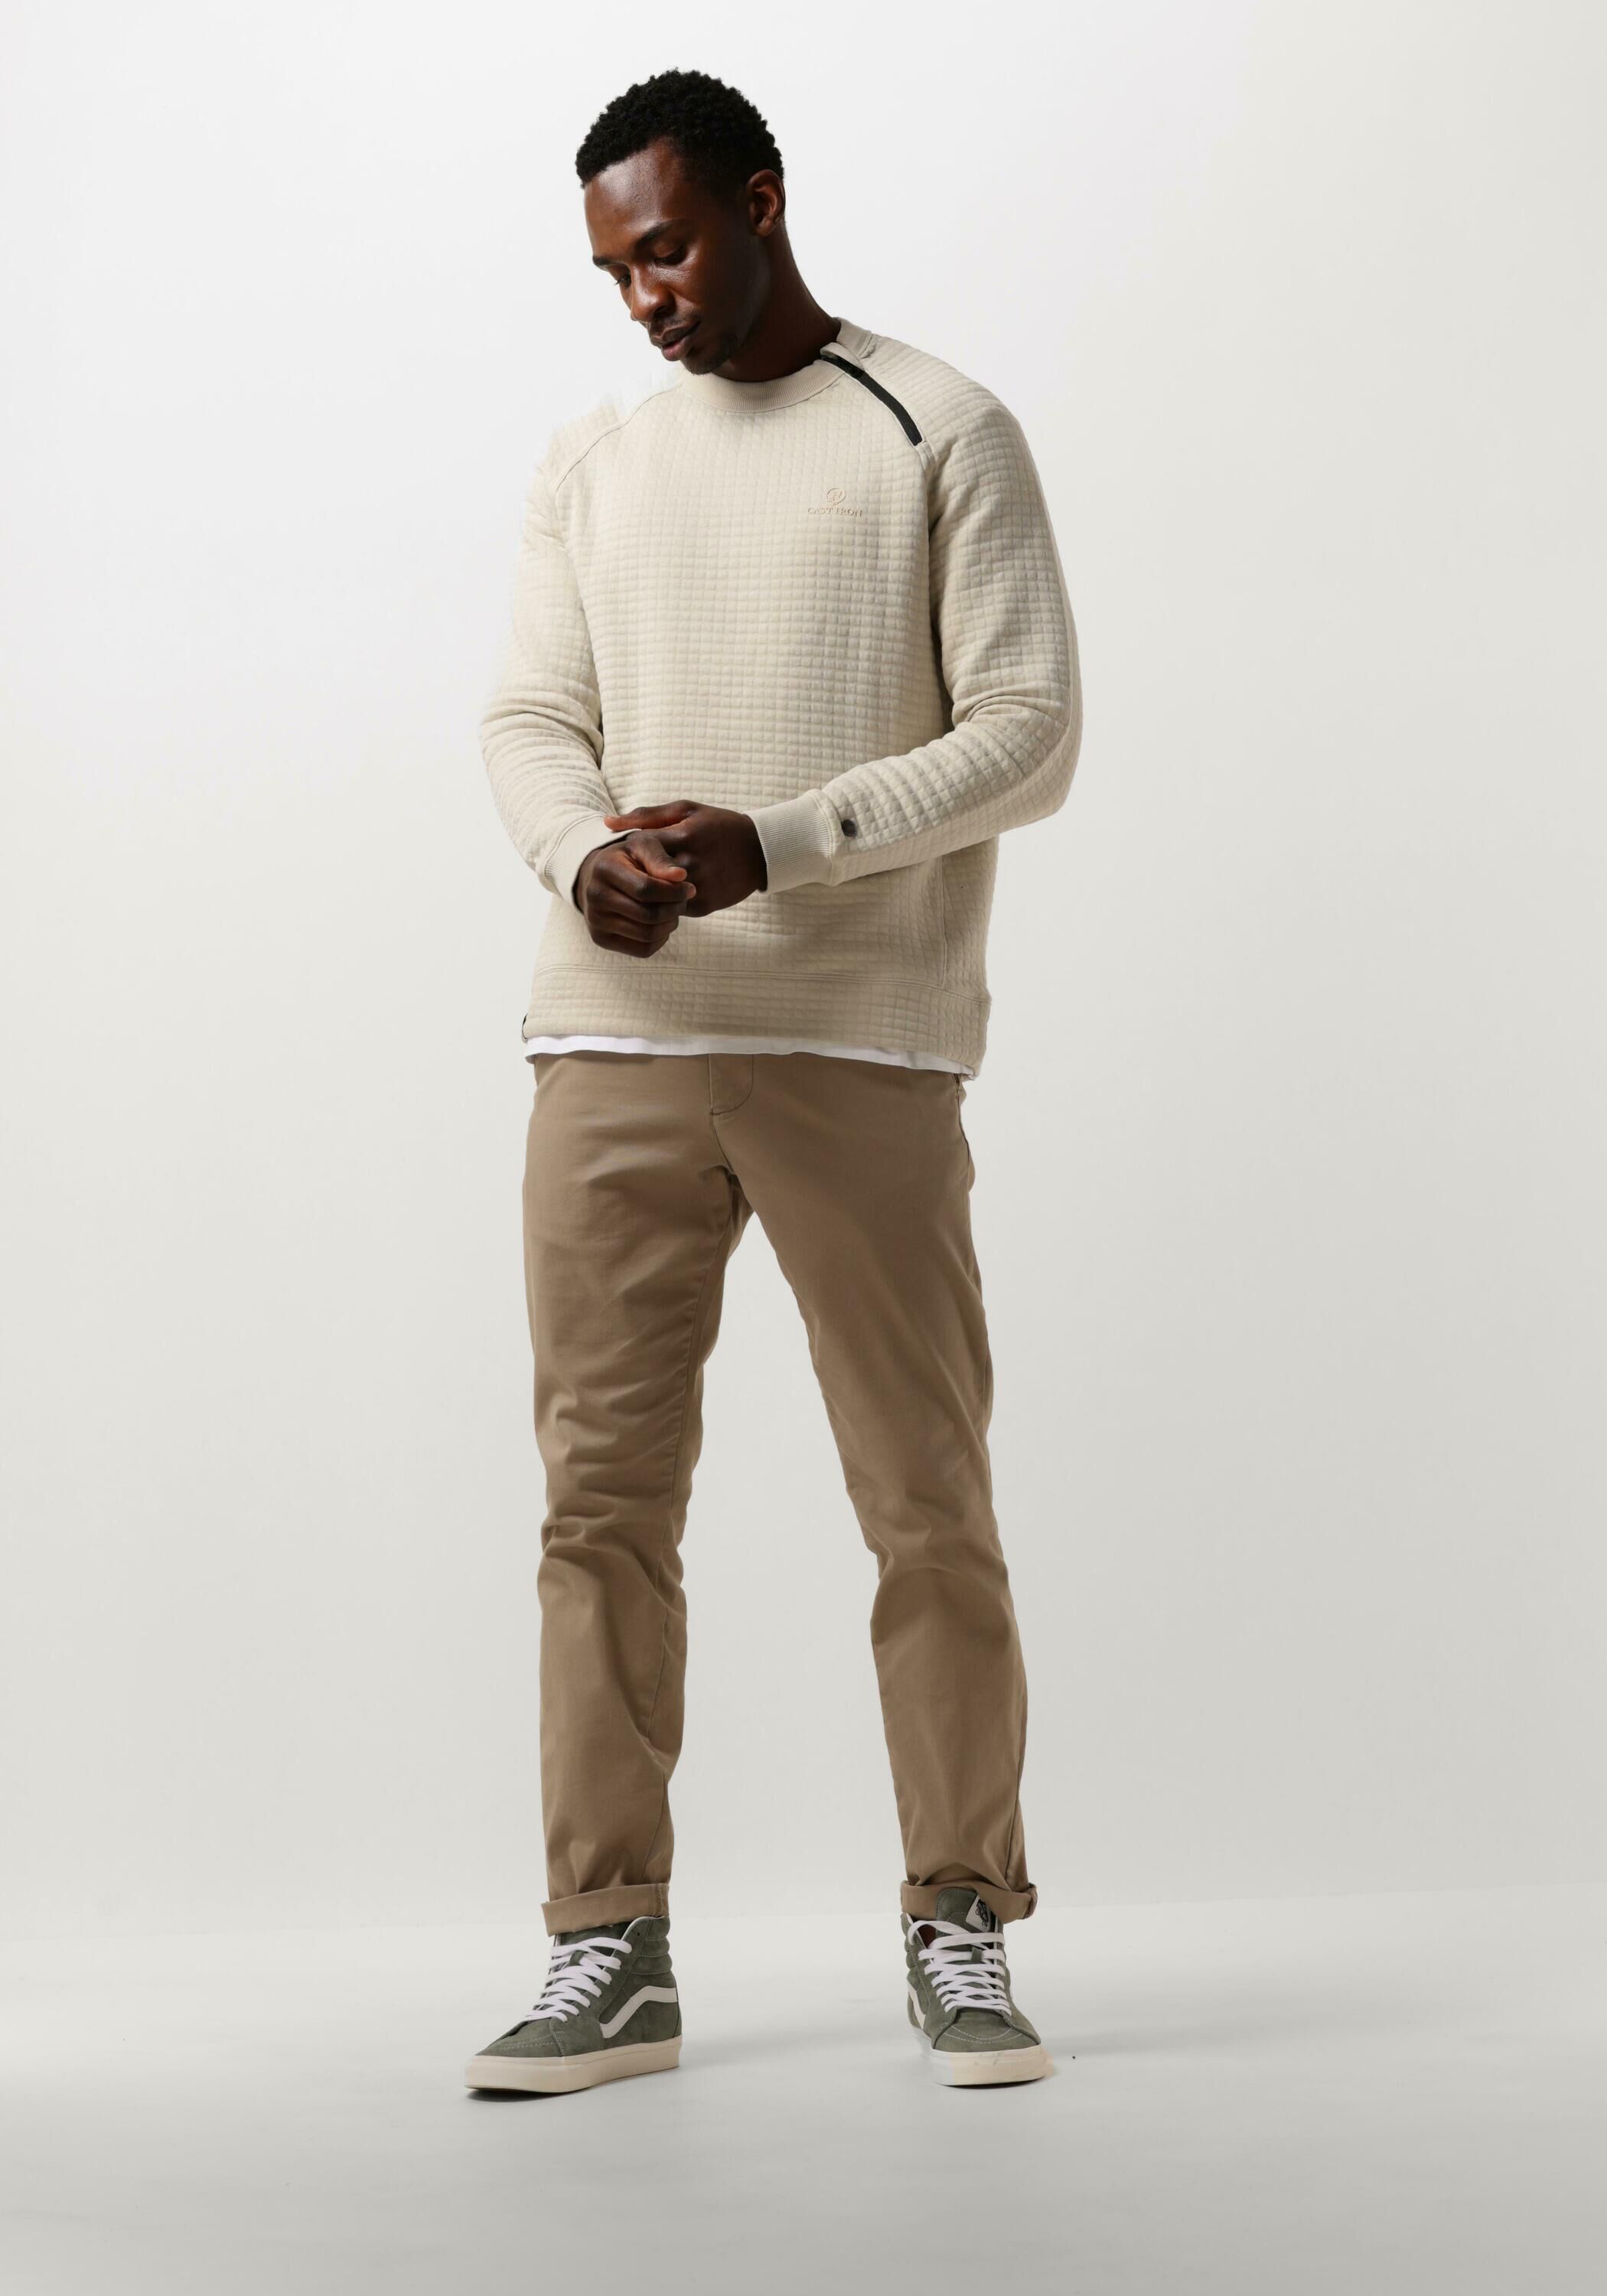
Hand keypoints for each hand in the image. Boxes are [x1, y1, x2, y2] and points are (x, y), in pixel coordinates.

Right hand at [574, 831, 695, 958]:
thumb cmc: (628, 860)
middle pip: (648, 915)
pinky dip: (660, 939)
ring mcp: (595, 921)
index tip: (690, 888)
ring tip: (674, 911)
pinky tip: (661, 924)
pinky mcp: (601, 939)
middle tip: (684, 901)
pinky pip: (643, 950)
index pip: (646, 889)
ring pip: (647, 934)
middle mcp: (594, 896)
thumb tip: (681, 877)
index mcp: (604, 869)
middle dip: (674, 909)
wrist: (598, 878)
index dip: (674, 892)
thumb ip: (660, 859)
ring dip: (669, 925)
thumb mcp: (643, 847)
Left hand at [600, 801, 767, 915]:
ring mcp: (698, 886)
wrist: (761, 851)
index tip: (632, 853)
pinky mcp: (705, 905)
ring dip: (651, 892)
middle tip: (634, 874)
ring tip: (652, 883)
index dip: (630, 852)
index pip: (639, 846)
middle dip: (637, 875)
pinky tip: (671, 892)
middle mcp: (690, 862)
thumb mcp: (686, 810)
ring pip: (658, 897)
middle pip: (645, 876)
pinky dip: (668, 903)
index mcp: (682, 835)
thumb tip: (607, 823)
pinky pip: (674, 909)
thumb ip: (646, 816)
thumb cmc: (718, 826)